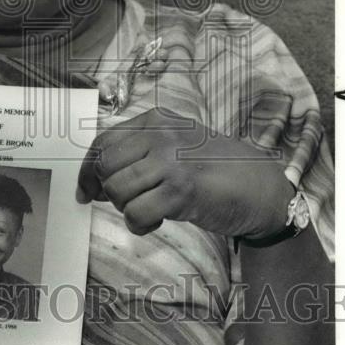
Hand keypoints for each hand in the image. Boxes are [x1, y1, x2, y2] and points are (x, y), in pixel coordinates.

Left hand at [77, 107, 294, 240]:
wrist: (259, 186)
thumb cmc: (213, 168)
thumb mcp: (174, 145)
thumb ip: (139, 152)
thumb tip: (93, 179)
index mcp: (156, 119)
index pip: (103, 141)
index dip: (87, 170)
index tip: (85, 190)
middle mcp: (161, 134)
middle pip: (105, 166)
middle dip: (108, 191)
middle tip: (126, 203)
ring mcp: (171, 161)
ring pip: (117, 190)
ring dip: (127, 209)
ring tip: (149, 211)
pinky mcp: (181, 191)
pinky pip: (136, 213)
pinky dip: (140, 225)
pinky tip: (157, 221)